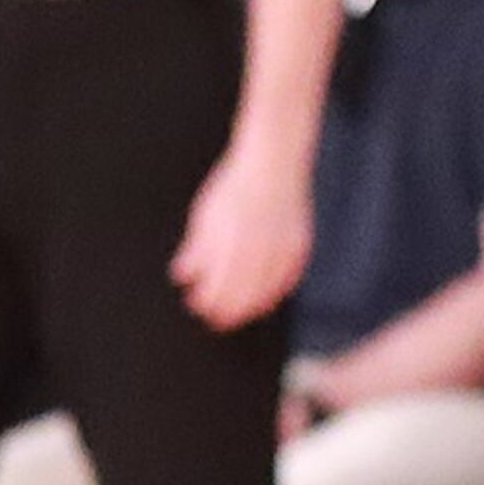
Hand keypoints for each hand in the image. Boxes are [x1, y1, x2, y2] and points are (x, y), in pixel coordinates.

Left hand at [172, 135, 313, 333]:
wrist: (273, 165)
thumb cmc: (233, 189)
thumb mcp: (206, 217)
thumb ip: (196, 250)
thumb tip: (183, 278)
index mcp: (231, 242)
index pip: (219, 286)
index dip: (208, 302)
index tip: (198, 308)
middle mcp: (259, 249)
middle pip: (242, 294)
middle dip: (226, 310)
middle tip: (215, 319)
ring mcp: (283, 250)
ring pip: (266, 293)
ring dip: (249, 307)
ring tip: (237, 314)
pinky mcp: (300, 249)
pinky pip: (286, 282)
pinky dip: (273, 294)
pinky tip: (262, 299)